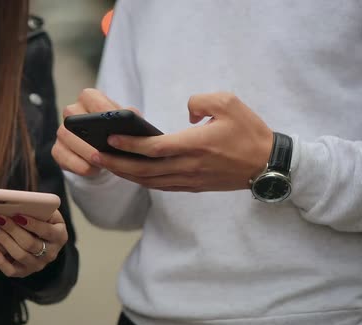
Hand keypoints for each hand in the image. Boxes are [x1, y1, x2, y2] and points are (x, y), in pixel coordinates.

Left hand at [0, 210, 67, 277]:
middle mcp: (51, 253)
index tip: (17, 215)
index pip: (46, 231)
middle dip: (12, 229)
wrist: (43, 240)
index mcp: (60, 236)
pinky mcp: (24, 272)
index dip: (31, 224)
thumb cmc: (42, 220)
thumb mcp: (47, 213)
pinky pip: (10, 271)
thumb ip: (39, 208)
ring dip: (4, 240)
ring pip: (20, 255)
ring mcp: (38, 265)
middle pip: (30, 244)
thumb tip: (20, 202)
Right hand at [51, 88, 138, 176]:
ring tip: (102, 162)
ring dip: (85, 152)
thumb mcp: (128, 123)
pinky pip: (63, 157)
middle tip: (104, 148)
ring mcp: (62, 131)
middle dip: (90, 135)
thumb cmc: (119, 132)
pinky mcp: (57, 150)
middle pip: (74, 119)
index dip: (101, 109)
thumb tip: (130, 115)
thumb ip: (131, 116)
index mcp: (88, 99)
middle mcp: (71, 112)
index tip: (113, 121)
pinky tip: (93, 169)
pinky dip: (78, 165)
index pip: (90, 98)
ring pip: (67, 138)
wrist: (106, 151)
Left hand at [92, 92, 273, 191]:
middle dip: (116, 164)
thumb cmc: (249, 132)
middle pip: (143, 170)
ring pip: (149, 181)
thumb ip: (199, 101)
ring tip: (105, 164)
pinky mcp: (193, 186)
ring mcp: (189, 180)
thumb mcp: (229, 103)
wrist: (268, 165)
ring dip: (125, 174)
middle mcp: (188, 166)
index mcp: (195, 145)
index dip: (129, 144)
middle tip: (93, 155)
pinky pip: (161, 186)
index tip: (110, 137)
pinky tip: (130, 173)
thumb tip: (185, 113)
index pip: (153, 148)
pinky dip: (142, 180)